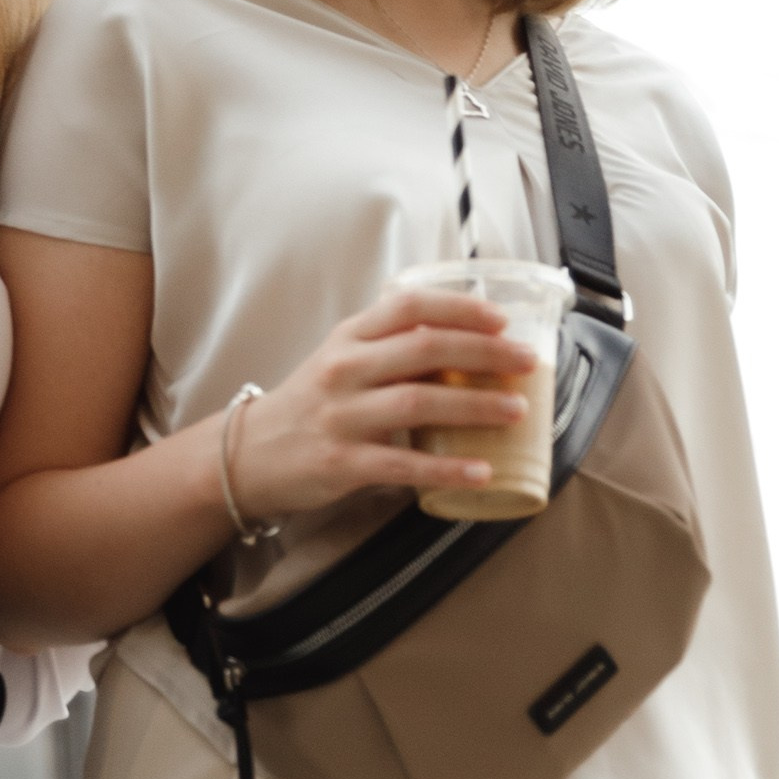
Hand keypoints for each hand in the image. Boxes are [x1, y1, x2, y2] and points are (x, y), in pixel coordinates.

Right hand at [224, 284, 537, 523]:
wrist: (250, 454)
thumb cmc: (312, 403)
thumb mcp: (342, 359)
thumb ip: (391, 345)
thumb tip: (468, 338)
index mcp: (350, 336)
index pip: (410, 307)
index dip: (460, 309)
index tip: (501, 320)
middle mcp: (345, 369)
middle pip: (425, 350)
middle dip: (485, 354)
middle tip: (527, 364)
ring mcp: (342, 416)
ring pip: (419, 402)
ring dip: (475, 406)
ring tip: (517, 412)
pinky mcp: (341, 462)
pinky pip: (403, 464)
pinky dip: (446, 468)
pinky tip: (481, 472)